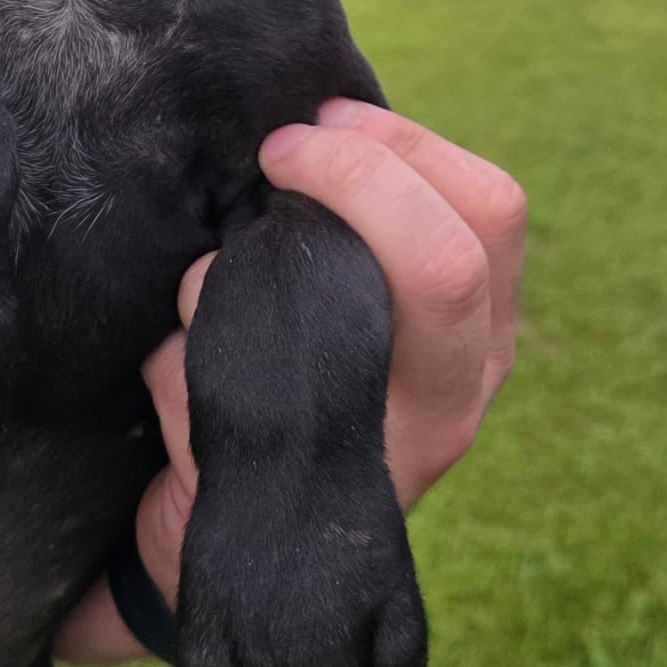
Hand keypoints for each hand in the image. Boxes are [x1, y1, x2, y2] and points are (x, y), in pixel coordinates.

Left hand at [55, 101, 524, 663]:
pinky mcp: (284, 500)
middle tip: (275, 158)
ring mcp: (380, 460)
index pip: (493, 211)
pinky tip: (173, 380)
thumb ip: (358, 231)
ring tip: (205, 297)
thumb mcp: (350, 305)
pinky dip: (172, 362)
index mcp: (479, 338)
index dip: (402, 145)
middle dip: (348, 178)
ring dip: (230, 278)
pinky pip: (209, 390)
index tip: (321, 119)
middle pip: (446, 260)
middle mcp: (453, 401)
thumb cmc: (292, 389)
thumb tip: (313, 117)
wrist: (230, 549)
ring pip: (316, 317)